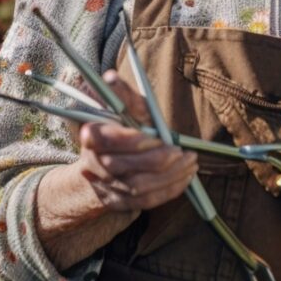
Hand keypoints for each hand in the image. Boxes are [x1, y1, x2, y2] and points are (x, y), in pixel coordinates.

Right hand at [74, 70, 197, 214]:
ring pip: (137, 187)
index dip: (130, 141)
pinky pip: (145, 201)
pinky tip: (186, 177)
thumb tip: (111, 78)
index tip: (154, 137)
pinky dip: (169, 190)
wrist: (102, 161)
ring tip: (191, 162)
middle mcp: (91, 165)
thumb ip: (122, 95)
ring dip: (169, 175)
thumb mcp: (121, 108)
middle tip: (181, 151)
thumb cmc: (119, 127)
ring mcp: (104, 187)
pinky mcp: (118, 203)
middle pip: (121, 167)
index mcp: (89, 136)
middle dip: (155, 160)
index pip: (103, 141)